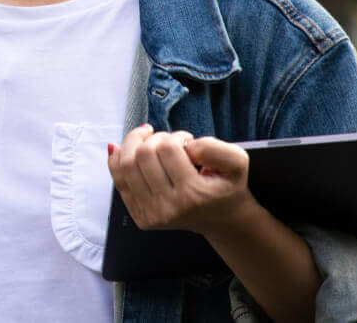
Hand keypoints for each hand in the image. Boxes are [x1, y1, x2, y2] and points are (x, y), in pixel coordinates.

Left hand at [107, 124, 255, 236]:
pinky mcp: (140, 216)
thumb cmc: (226, 186)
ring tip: (151, 142)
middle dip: (155, 138)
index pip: (168, 148)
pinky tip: (125, 148)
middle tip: (169, 142)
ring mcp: (152, 215)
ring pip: (126, 164)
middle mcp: (169, 208)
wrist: (222, 219)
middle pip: (143, 154)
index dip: (176, 136)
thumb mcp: (238, 162)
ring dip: (136, 144)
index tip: (186, 141)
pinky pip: (119, 179)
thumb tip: (185, 146)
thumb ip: (215, 148)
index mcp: (194, 195)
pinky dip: (118, 159)